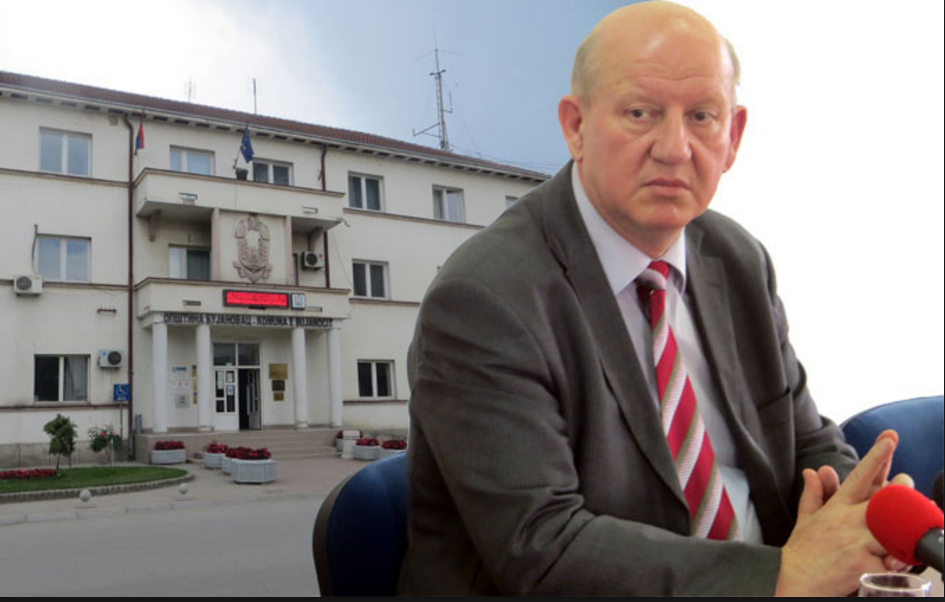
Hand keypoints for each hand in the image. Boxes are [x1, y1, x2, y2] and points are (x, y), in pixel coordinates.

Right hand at [775, 430, 898, 596]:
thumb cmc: (804, 553)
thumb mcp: (805, 520)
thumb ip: (813, 494)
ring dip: (904, 527)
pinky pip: (892, 562)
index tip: (889, 438)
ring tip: (911, 526)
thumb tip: (814, 471)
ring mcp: (857, 543)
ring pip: (893, 527)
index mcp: (837, 508)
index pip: (860, 476)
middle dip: (903, 490)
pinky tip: (897, 562)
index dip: (876, 455)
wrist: (798, 583)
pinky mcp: (864, 565)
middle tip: (909, 485)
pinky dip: (899, 563)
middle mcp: (848, 521)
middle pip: (885, 498)